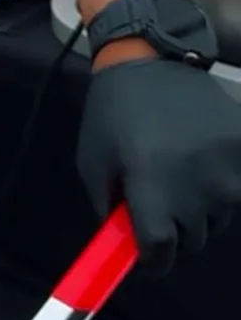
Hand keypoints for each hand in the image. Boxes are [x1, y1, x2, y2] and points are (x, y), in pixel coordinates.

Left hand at [76, 59, 240, 272]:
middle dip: (175, 228)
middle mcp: (195, 187)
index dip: (154, 260)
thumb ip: (109, 209)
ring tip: (181, 167)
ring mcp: (227, 171)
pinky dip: (223, 180)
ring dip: (201, 205)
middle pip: (193, 239)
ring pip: (218, 217)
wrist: (150, 58)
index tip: (151, 256)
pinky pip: (237, 187)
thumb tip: (126, 248)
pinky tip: (203, 156)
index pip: (162, 252)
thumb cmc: (114, 113)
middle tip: (162, 196)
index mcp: (151, 188)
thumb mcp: (94, 161)